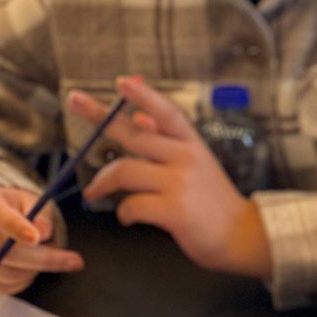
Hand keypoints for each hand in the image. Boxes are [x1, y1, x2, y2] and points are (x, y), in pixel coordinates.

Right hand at [0, 186, 82, 294]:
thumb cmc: (17, 211)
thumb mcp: (33, 203)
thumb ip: (41, 215)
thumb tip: (42, 231)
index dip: (16, 228)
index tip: (36, 238)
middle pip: (1, 249)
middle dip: (40, 258)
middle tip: (72, 261)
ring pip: (2, 271)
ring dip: (31, 271)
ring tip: (42, 260)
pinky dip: (18, 283)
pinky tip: (27, 271)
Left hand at [78, 76, 272, 277]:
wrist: (242, 236)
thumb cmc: (214, 200)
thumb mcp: (197, 164)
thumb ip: (168, 141)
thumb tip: (139, 117)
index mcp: (191, 144)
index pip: (166, 112)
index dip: (143, 95)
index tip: (121, 81)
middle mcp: (186, 158)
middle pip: (133, 134)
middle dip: (99, 116)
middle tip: (74, 101)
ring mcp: (180, 184)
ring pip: (124, 171)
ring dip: (102, 182)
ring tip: (94, 192)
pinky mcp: (174, 212)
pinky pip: (132, 206)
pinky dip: (124, 213)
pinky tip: (128, 217)